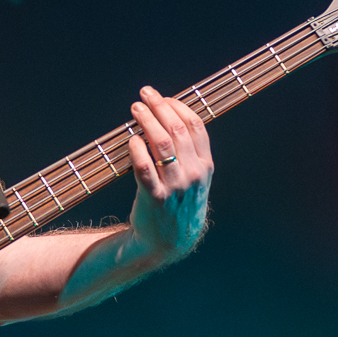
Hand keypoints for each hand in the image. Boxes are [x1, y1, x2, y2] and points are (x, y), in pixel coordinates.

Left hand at [125, 85, 211, 263]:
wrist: (170, 241)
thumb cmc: (180, 203)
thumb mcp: (195, 179)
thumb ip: (189, 152)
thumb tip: (170, 116)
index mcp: (205, 166)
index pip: (195, 126)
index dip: (177, 106)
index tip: (163, 97)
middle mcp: (193, 174)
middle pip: (176, 129)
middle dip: (159, 106)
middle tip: (144, 95)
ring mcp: (175, 186)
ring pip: (160, 143)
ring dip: (146, 121)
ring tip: (135, 109)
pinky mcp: (155, 198)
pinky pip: (143, 167)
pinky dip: (136, 148)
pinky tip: (131, 139)